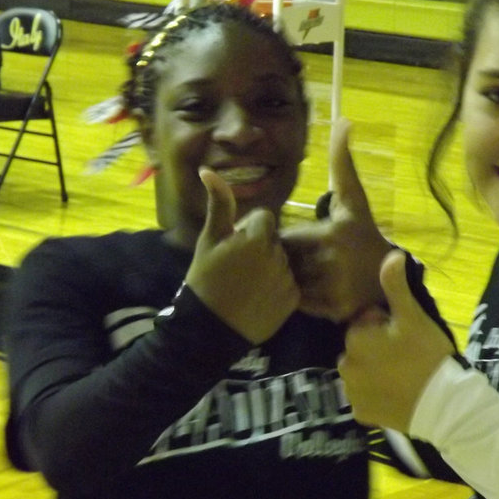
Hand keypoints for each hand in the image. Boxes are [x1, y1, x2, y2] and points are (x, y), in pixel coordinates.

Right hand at [185, 167, 299, 343]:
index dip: (247, 230)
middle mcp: (278, 256)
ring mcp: (288, 279)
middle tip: (238, 268)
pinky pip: (290, 284)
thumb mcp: (209, 240)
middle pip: (274, 241)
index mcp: (258, 237)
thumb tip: (208, 171)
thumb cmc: (205, 280)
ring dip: (269, 268)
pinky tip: (258, 298)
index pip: (264, 219)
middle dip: (259, 249)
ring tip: (246, 285)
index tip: (233, 247)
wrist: (209, 328)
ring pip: (283, 262)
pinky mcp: (293, 300)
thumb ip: (218, 205)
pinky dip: (277, 288)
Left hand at [281, 118, 391, 321]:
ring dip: (295, 281)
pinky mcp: (334, 310)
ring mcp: (335, 289)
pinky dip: (303, 300)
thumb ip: (342, 163)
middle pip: (287, 261)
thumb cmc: (364, 235)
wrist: (390, 279)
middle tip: (310, 261)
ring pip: (291, 283)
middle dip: (291, 261)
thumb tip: (343, 119)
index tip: (307, 244)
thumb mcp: (353, 200)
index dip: (291, 241)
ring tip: (314, 276)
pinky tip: (319, 292)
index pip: (288, 239)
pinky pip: (300, 304)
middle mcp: (334, 261)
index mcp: (334, 233)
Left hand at [338, 249, 453, 430]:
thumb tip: (392, 253)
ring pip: (360, 373)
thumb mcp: (414, 317)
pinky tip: (396, 394)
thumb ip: (397, 286)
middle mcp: (345, 366)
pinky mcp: (360, 415)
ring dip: (374, 371)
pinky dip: (376, 396)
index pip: (364, 324)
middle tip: (406, 355)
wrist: (445, 406)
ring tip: (403, 375)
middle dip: (376, 348)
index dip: (384, 326)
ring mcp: (352, 393)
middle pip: (360, 348)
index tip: (404, 335)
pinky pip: (364, 398)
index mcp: (355, 339)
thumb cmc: (428, 356)